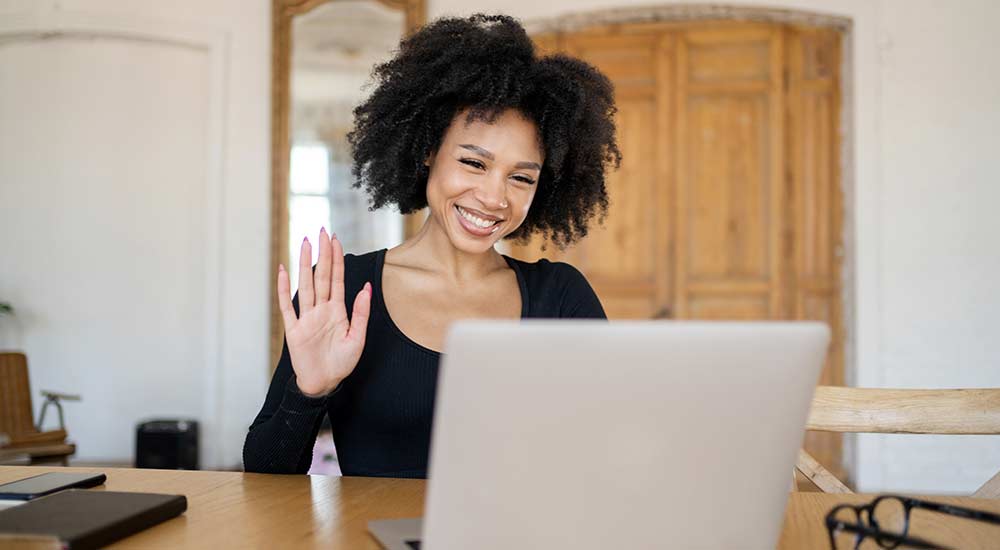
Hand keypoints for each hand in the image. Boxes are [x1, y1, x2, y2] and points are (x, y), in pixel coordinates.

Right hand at [277, 228, 371, 396]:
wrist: (324, 383)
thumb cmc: (341, 363)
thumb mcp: (357, 338)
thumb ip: (361, 313)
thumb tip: (366, 287)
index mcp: (337, 311)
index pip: (336, 279)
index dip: (337, 260)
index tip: (336, 240)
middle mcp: (321, 310)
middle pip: (321, 276)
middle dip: (322, 254)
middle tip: (322, 231)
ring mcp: (306, 318)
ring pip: (305, 285)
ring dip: (305, 264)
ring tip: (305, 243)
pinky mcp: (293, 330)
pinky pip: (287, 306)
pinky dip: (284, 289)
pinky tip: (284, 270)